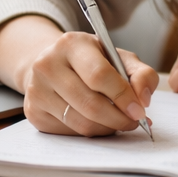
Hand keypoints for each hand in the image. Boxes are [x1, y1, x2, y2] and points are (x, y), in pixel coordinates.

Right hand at [0, 17, 158, 136]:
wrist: (51, 65)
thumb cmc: (90, 61)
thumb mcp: (116, 57)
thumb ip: (140, 73)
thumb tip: (144, 99)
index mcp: (71, 44)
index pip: (99, 75)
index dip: (123, 96)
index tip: (140, 110)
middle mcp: (47, 65)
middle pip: (90, 104)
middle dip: (119, 118)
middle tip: (134, 121)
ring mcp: (37, 90)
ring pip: (81, 123)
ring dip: (107, 128)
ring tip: (119, 122)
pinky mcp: (34, 112)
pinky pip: (70, 132)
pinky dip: (91, 131)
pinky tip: (98, 122)